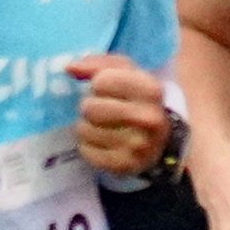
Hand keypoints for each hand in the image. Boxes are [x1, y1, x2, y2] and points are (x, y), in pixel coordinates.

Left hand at [66, 54, 173, 178]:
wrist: (160, 141)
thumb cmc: (136, 99)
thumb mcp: (125, 73)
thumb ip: (96, 63)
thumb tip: (69, 68)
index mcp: (150, 90)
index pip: (101, 81)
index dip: (98, 84)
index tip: (108, 90)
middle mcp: (148, 119)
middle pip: (89, 107)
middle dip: (90, 106)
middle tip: (101, 110)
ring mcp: (138, 146)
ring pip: (83, 130)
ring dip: (86, 126)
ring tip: (101, 126)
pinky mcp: (124, 166)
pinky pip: (85, 151)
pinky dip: (88, 146)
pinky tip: (102, 142)